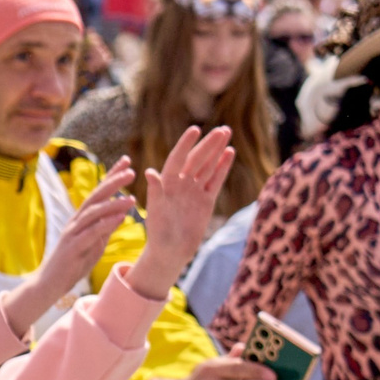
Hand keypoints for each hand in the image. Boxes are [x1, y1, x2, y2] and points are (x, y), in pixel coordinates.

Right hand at [3, 159, 136, 327]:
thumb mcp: (93, 245)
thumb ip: (104, 230)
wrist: (49, 285)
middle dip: (112, 182)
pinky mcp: (72, 247)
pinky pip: (91, 233)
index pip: (98, 194)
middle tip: (131, 170)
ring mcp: (72, 234)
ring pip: (94, 213)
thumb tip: (119, 214)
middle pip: (95, 197)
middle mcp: (75, 222)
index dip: (111, 176)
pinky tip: (120, 217)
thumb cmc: (71, 266)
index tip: (127, 162)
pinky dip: (106, 224)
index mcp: (81, 220)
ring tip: (132, 197)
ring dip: (113, 204)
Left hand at [124, 125, 235, 297]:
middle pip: (196, 159)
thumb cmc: (158, 233)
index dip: (185, 145)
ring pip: (207, 166)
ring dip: (216, 150)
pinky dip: (222, 167)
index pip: (177, 159)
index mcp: (167, 184)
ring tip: (226, 132)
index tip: (195, 129)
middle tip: (222, 129)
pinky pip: (215, 180)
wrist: (171, 251)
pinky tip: (230, 152)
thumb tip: (149, 172)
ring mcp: (194, 191)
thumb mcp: (156, 212)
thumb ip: (155, 192)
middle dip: (208, 144)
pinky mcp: (206, 200)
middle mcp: (181, 184)